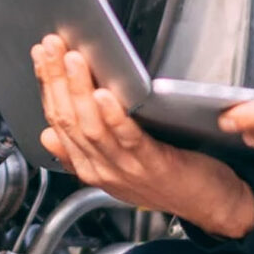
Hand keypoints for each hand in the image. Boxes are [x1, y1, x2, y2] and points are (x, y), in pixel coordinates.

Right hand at [31, 34, 253, 237]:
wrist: (210, 206)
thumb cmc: (168, 181)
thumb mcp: (117, 168)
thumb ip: (81, 152)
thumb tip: (48, 134)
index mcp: (90, 167)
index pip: (58, 122)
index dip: (47, 86)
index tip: (42, 56)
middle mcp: (102, 169)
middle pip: (68, 121)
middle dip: (56, 80)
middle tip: (51, 47)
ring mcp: (126, 168)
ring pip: (91, 128)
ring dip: (79, 91)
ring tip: (73, 60)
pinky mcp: (153, 164)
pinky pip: (127, 140)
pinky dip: (113, 117)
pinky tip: (105, 96)